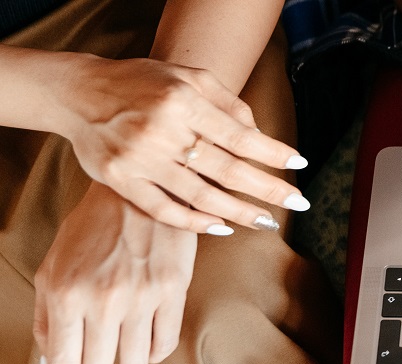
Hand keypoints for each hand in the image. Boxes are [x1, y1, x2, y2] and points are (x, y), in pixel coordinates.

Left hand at [34, 183, 196, 363]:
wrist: (136, 194)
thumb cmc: (89, 232)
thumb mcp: (53, 269)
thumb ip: (47, 319)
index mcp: (65, 294)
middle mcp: (103, 301)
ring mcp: (141, 299)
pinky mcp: (172, 293)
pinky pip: (163, 346)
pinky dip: (151, 355)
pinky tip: (143, 345)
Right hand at [53, 54, 308, 232]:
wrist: (80, 93)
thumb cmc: (143, 84)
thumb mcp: (188, 78)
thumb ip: (228, 103)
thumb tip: (261, 137)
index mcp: (182, 101)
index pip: (239, 136)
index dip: (273, 153)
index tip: (300, 165)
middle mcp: (162, 131)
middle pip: (227, 170)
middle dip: (268, 189)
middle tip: (298, 204)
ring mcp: (140, 159)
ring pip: (201, 196)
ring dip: (240, 213)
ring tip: (267, 222)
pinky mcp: (121, 180)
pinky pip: (164, 210)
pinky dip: (195, 223)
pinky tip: (223, 227)